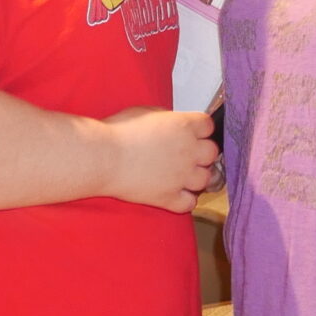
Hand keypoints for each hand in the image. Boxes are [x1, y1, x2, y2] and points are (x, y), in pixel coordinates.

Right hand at [98, 108, 219, 212]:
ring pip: (206, 179)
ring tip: (181, 175)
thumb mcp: (146, 112)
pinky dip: (185, 200)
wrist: (103, 158)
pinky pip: (190, 203)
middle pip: (212, 153)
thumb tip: (175, 124)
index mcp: (184, 125)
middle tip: (187, 154)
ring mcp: (182, 177)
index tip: (192, 132)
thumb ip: (169, 119)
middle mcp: (190, 151)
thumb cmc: (119, 131)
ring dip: (196, 176)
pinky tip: (175, 193)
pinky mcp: (170, 197)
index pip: (208, 125)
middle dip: (201, 153)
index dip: (200, 129)